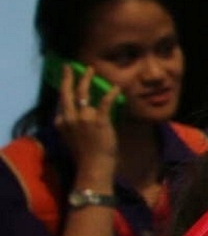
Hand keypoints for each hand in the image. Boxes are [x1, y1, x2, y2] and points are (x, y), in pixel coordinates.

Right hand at [52, 67, 117, 188]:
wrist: (93, 168)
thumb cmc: (86, 156)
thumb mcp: (72, 139)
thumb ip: (73, 126)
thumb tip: (82, 117)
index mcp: (61, 123)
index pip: (62, 102)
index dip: (65, 90)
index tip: (66, 81)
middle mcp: (69, 118)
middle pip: (67, 93)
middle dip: (68, 77)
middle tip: (70, 67)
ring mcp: (83, 119)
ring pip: (83, 93)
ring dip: (87, 79)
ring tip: (91, 70)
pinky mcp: (99, 121)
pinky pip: (105, 102)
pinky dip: (111, 93)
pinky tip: (116, 87)